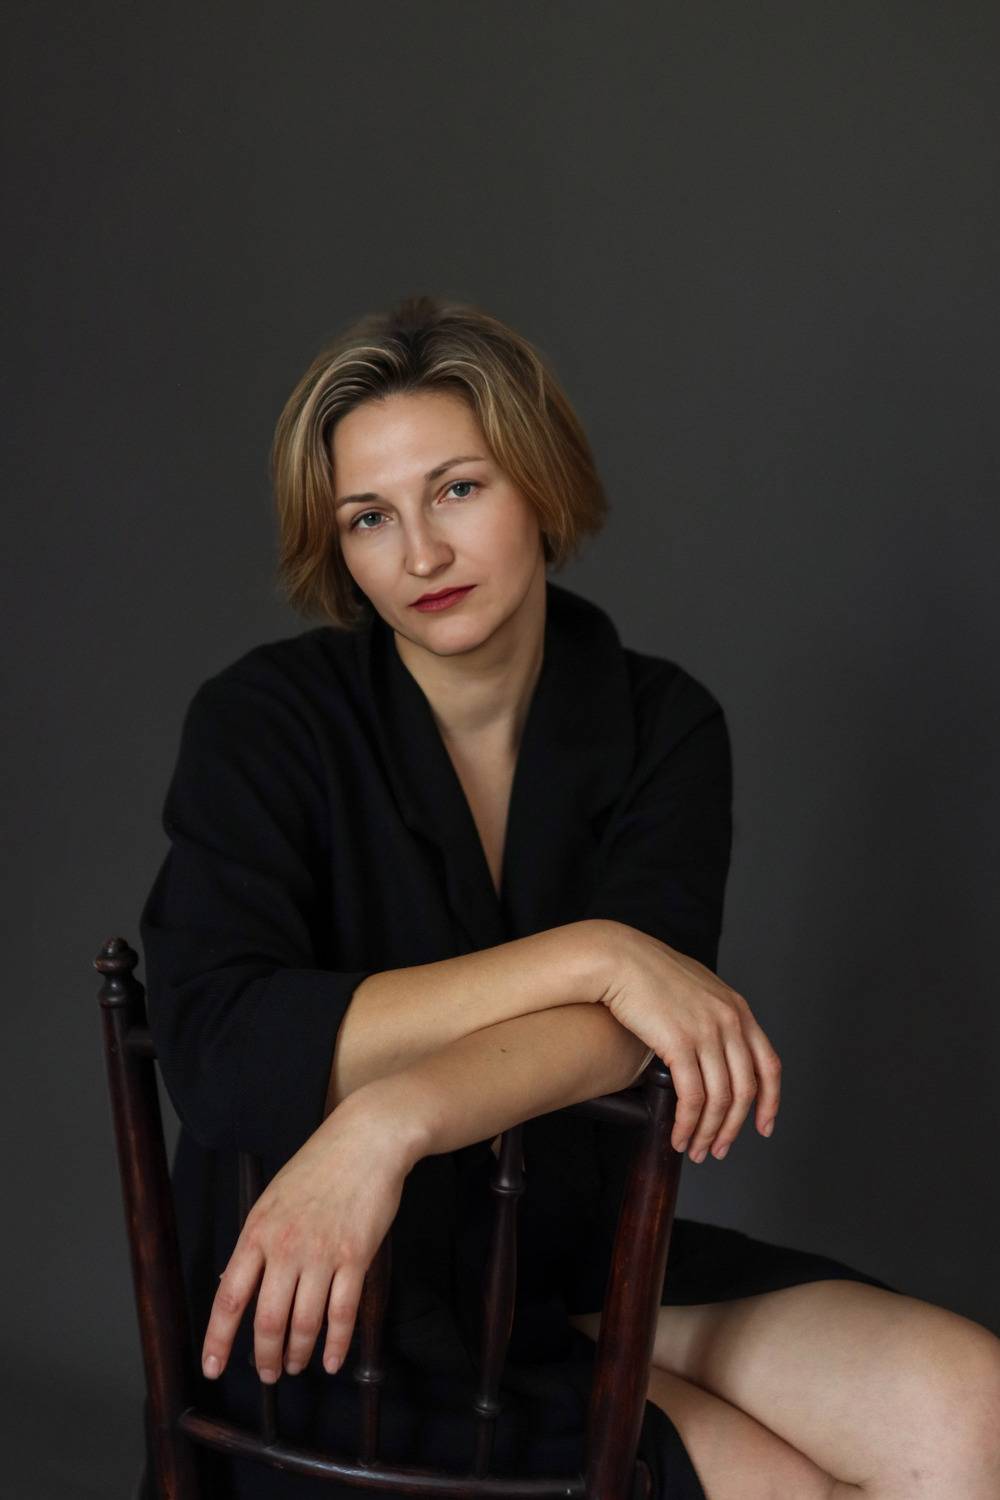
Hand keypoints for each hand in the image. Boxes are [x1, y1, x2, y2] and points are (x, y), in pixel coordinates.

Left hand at [201, 1091, 412, 1384]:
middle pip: (267, 1320)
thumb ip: (256, 1242)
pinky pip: (342, 1312)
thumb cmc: (319, 1165)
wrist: (367, 1140)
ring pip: (304, 1323)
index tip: (213, 1367)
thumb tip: (234, 1283)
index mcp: (258, 1231)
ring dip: (298, 1353)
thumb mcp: (273, 1198)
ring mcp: (322, 1253)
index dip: (219, 1339)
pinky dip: (337, 1344)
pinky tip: (332, 1359)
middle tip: (268, 1373)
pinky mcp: (356, 1256)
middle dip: (265, 1356)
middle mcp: (286, 1247)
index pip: (229, 1297)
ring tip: (297, 1366)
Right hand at [597, 921, 780, 1163]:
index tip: (764, 1127)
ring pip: (720, 1099)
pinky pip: (692, 1097)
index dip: (770, 1102)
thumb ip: (714, 1015)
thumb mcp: (697, 989)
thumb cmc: (648, 972)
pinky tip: (677, 1135)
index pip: (769, 1065)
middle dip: (733, 1128)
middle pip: (745, 1090)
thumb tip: (714, 1047)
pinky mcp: (679, 1043)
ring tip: (694, 1149)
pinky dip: (687, 1123)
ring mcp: (707, 1032)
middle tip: (717, 1149)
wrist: (618, 958)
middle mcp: (729, 1021)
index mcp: (737, 1009)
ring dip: (708, 1132)